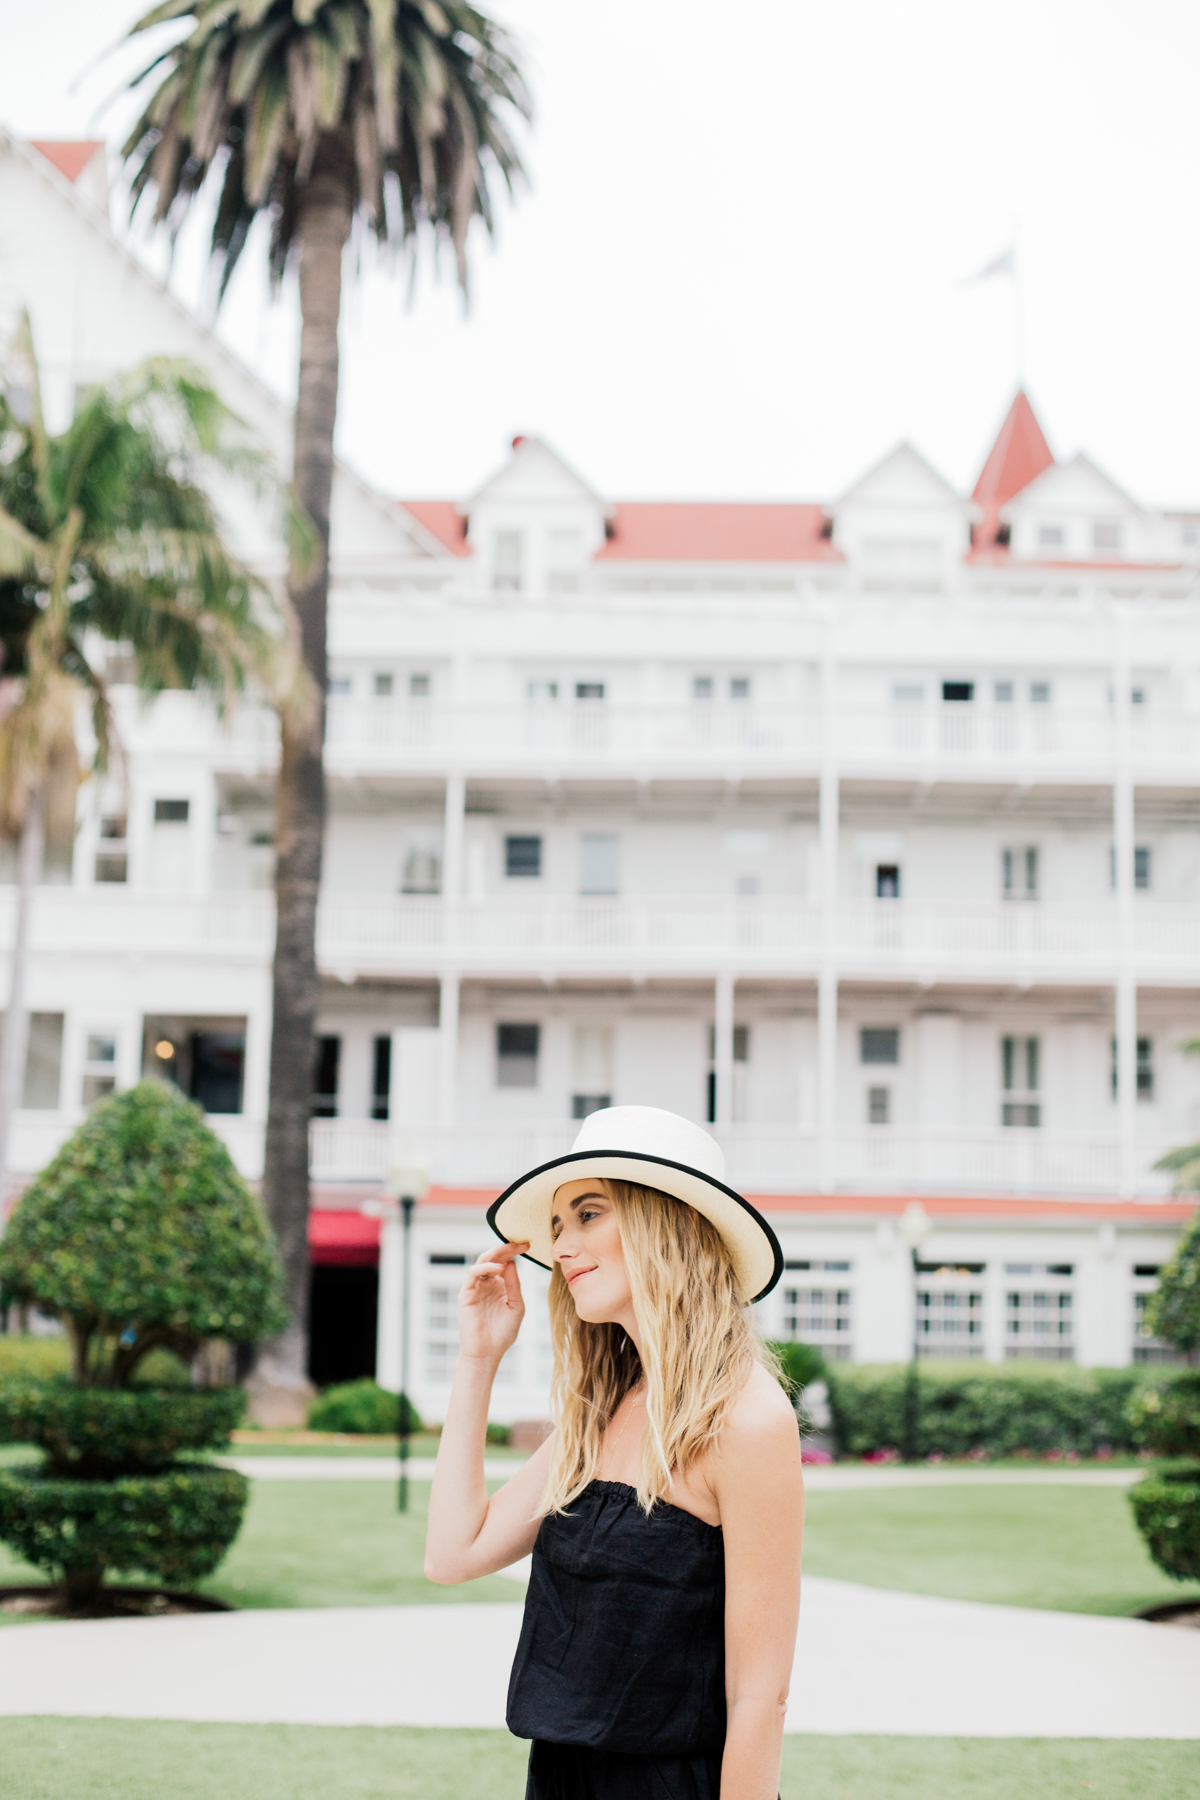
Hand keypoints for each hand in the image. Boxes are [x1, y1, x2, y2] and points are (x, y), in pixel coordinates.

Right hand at [458, 1241, 527, 1363]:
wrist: (488, 1352)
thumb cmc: (503, 1333)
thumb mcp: (516, 1306)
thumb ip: (514, 1285)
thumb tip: (512, 1263)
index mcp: (500, 1285)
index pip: (506, 1262)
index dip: (515, 1252)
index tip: (528, 1245)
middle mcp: (487, 1283)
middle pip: (494, 1258)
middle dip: (506, 1248)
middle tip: (518, 1243)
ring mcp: (476, 1287)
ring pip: (482, 1262)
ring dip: (495, 1254)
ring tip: (508, 1251)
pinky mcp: (466, 1294)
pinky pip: (472, 1274)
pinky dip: (484, 1267)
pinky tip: (497, 1268)